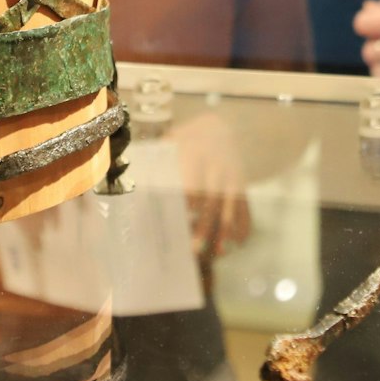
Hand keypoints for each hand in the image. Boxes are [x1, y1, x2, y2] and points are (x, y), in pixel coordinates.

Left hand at [169, 112, 250, 258]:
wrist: (216, 127)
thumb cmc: (183, 143)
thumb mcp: (169, 145)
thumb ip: (155, 166)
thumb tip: (133, 194)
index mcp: (193, 153)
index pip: (191, 182)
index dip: (186, 205)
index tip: (178, 226)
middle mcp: (216, 164)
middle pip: (211, 199)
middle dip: (204, 226)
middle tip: (194, 250)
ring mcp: (232, 174)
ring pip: (231, 205)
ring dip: (225, 230)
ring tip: (217, 253)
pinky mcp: (243, 182)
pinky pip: (246, 205)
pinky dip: (243, 224)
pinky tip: (236, 243)